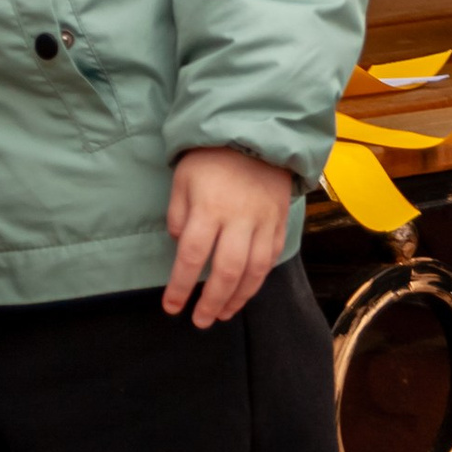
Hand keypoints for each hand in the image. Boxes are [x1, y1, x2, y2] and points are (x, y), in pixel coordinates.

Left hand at [163, 147, 294, 326]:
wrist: (257, 130)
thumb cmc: (211, 156)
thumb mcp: (182, 179)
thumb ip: (179, 215)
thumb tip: (181, 246)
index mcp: (209, 207)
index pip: (192, 257)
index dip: (180, 287)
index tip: (171, 308)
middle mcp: (239, 218)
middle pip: (227, 270)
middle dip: (212, 302)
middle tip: (200, 321)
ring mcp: (264, 220)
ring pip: (255, 270)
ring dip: (238, 297)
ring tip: (223, 313)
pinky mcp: (280, 219)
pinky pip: (273, 256)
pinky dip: (260, 279)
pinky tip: (246, 290)